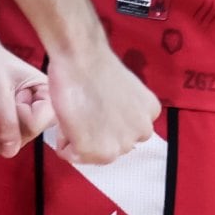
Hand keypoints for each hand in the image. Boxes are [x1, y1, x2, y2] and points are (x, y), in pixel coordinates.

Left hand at [0, 16, 48, 159]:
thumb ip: (6, 121)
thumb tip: (10, 152)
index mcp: (47, 99)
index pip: (35, 126)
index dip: (16, 117)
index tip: (9, 98)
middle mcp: (36, 115)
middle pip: (19, 140)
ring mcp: (18, 124)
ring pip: (2, 147)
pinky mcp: (1, 130)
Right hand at [43, 36, 158, 168]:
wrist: (82, 58)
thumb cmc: (95, 67)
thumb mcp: (124, 93)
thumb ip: (122, 111)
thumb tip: (107, 124)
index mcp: (150, 114)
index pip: (124, 132)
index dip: (101, 123)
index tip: (91, 109)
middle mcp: (143, 132)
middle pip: (110, 145)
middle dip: (91, 134)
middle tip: (79, 113)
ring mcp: (122, 144)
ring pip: (93, 153)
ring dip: (78, 139)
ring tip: (73, 116)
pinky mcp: (99, 151)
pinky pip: (73, 156)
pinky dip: (64, 144)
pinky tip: (65, 121)